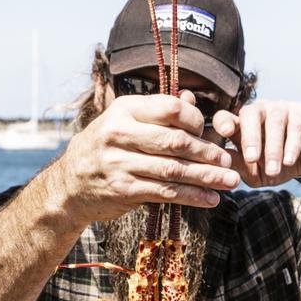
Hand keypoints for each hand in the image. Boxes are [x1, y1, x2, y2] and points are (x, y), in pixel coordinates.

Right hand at [59, 94, 240, 226]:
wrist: (70, 185)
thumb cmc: (105, 149)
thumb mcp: (124, 123)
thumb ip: (157, 113)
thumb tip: (191, 100)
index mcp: (124, 110)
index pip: (170, 109)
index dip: (196, 121)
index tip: (209, 133)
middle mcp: (119, 134)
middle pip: (176, 142)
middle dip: (208, 153)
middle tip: (229, 161)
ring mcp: (120, 163)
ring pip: (174, 170)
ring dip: (206, 177)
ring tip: (230, 181)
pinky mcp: (124, 189)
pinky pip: (166, 193)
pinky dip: (192, 196)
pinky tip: (210, 199)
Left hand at [212, 100, 300, 187]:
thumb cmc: (274, 166)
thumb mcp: (253, 172)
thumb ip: (239, 166)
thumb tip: (222, 162)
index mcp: (241, 124)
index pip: (226, 117)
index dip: (223, 121)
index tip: (225, 133)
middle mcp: (259, 111)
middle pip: (250, 113)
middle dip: (250, 137)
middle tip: (252, 159)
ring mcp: (281, 108)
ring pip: (274, 121)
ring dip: (273, 148)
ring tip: (273, 170)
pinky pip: (296, 126)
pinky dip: (292, 145)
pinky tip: (289, 161)